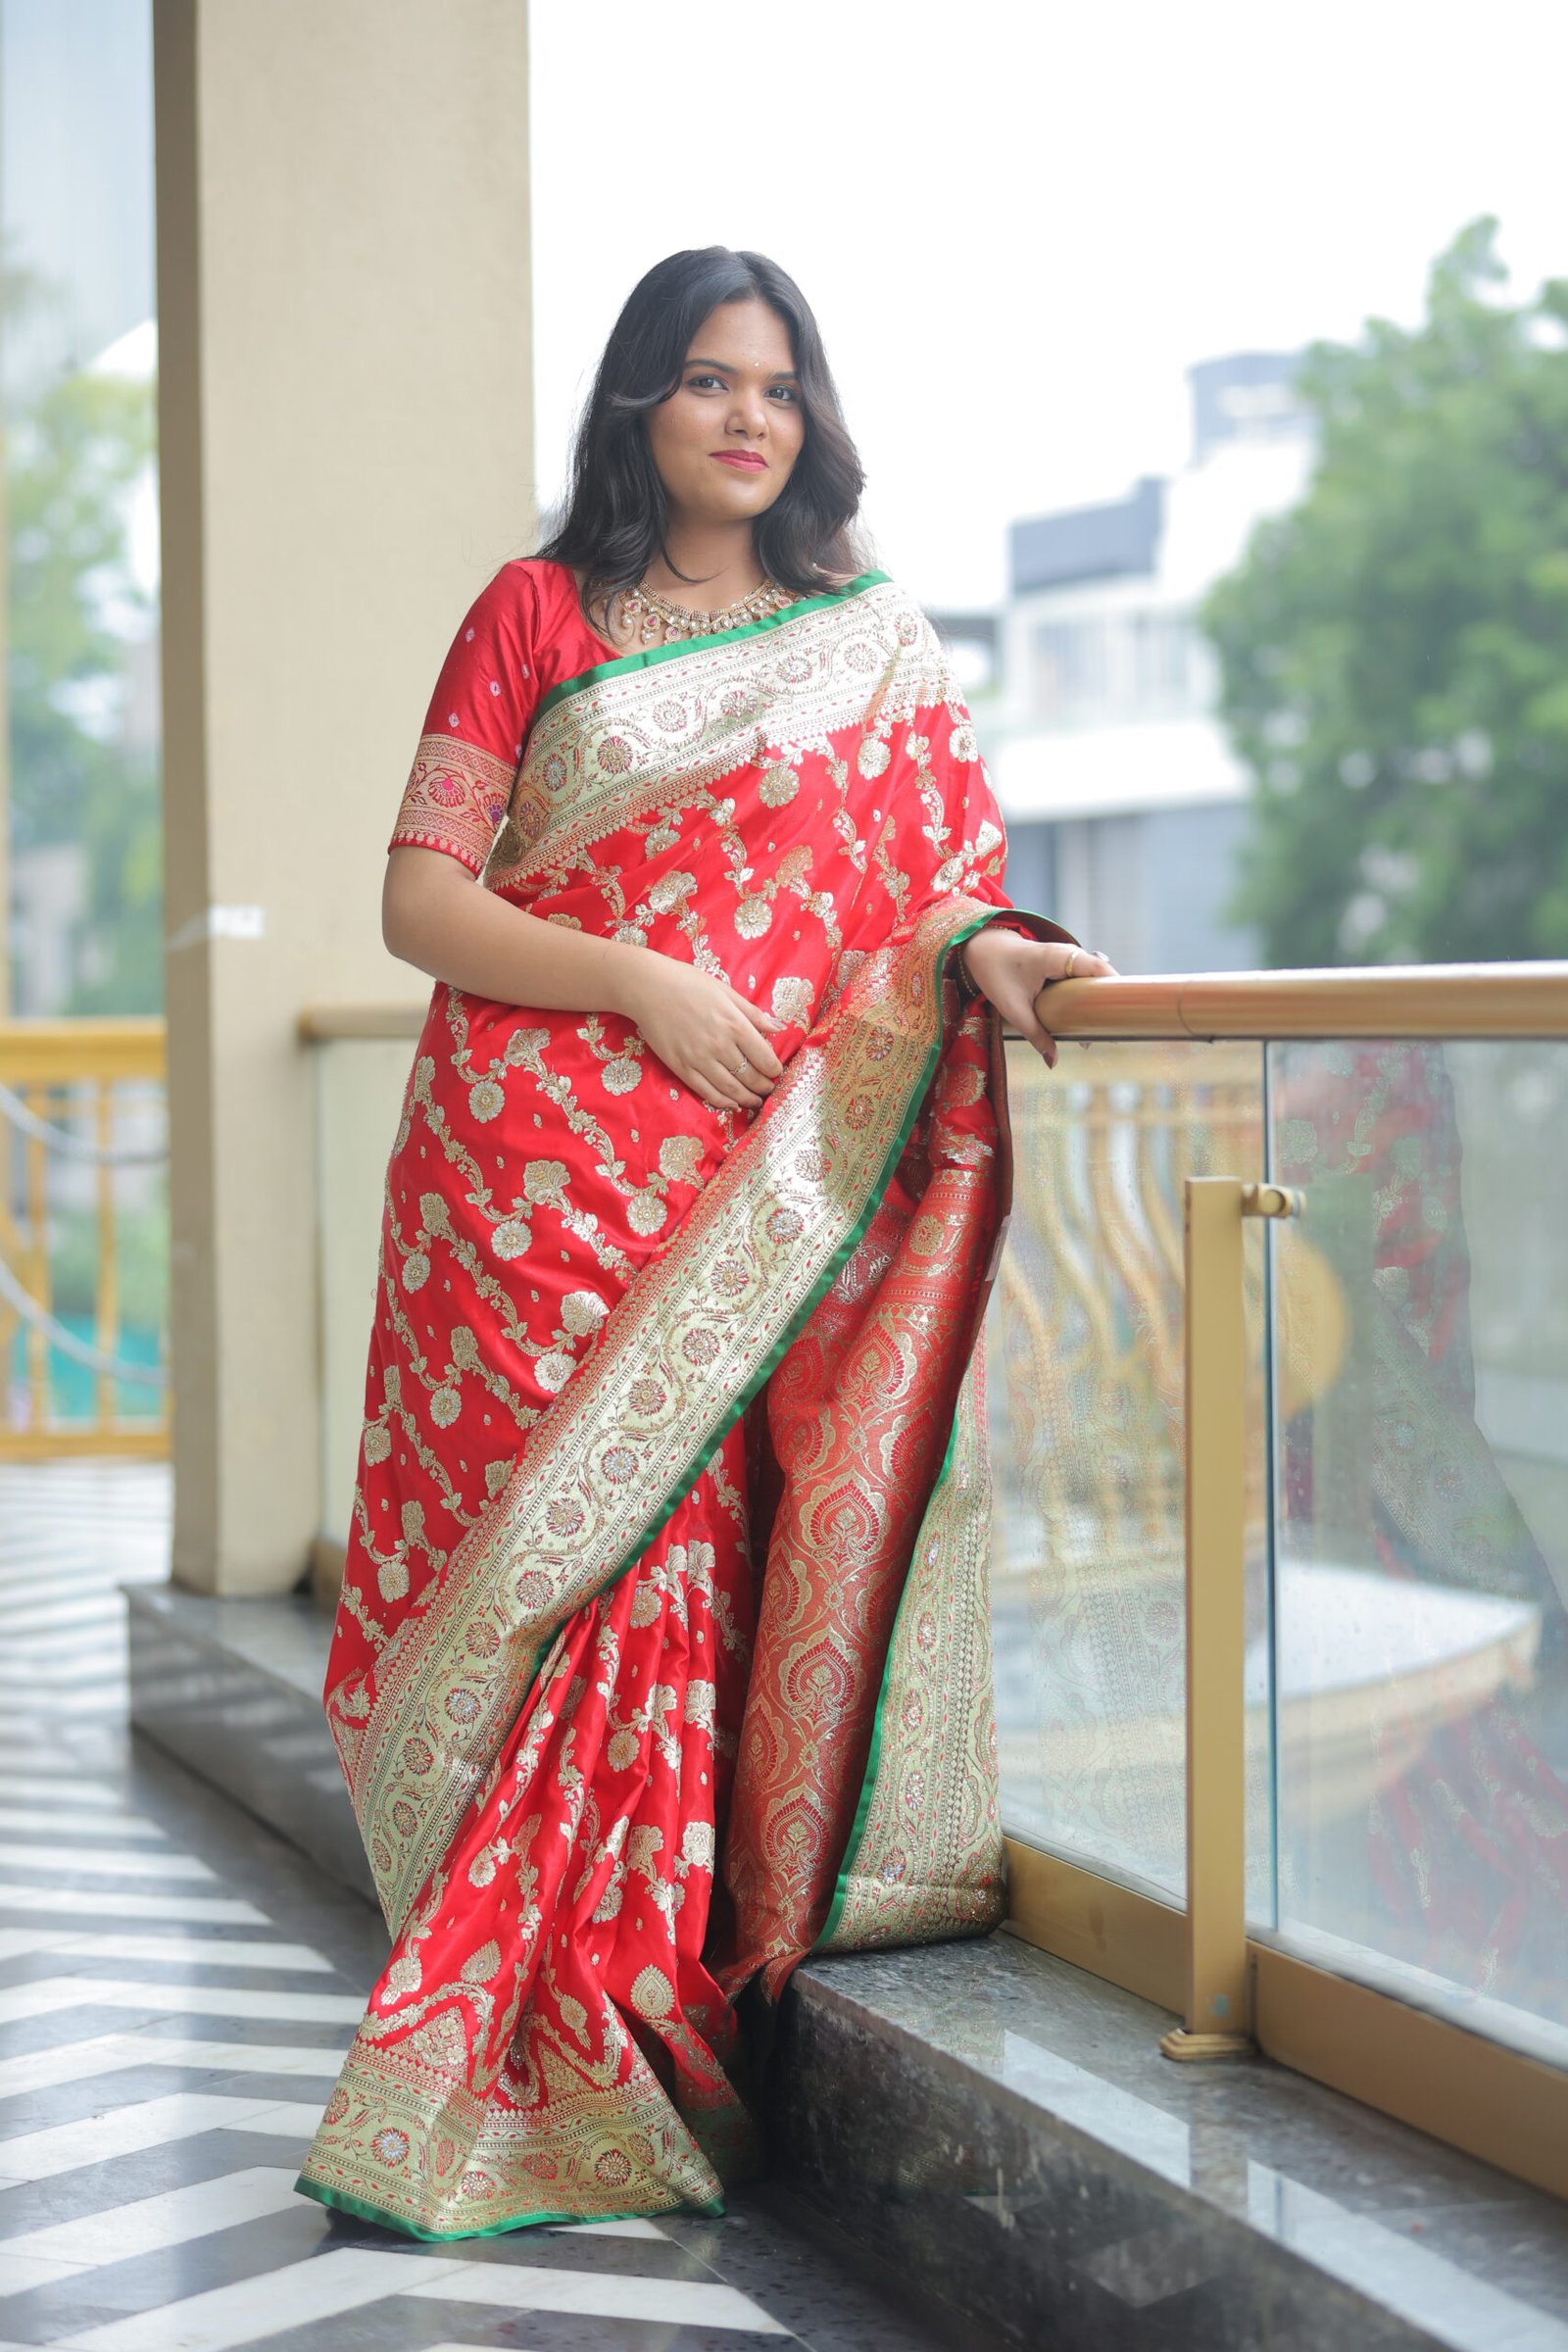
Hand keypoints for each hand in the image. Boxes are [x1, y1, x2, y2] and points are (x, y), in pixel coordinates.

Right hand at [619, 957, 787, 1112]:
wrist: (648, 988)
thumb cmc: (689, 984)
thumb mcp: (726, 992)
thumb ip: (753, 1013)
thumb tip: (780, 1028)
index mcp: (735, 1024)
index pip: (764, 1058)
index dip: (774, 1069)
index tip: (776, 1072)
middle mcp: (720, 1046)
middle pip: (750, 1077)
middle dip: (764, 1086)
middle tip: (769, 1089)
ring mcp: (699, 1059)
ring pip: (731, 1089)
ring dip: (747, 1099)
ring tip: (755, 1101)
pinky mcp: (680, 1068)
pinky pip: (706, 1092)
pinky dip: (722, 1102)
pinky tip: (732, 1104)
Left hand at [958, 930, 1117, 1067]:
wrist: (985, 950)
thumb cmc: (997, 974)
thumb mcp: (1014, 1008)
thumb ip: (1035, 1035)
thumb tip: (1053, 1063)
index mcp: (1059, 958)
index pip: (1098, 969)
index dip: (1116, 987)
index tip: (1126, 1012)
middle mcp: (1070, 954)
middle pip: (1103, 976)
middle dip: (1111, 1001)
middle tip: (1115, 1030)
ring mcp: (1070, 958)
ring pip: (1095, 979)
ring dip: (1101, 1000)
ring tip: (1106, 1028)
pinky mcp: (1066, 965)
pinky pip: (1085, 980)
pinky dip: (1090, 996)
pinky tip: (1093, 1018)